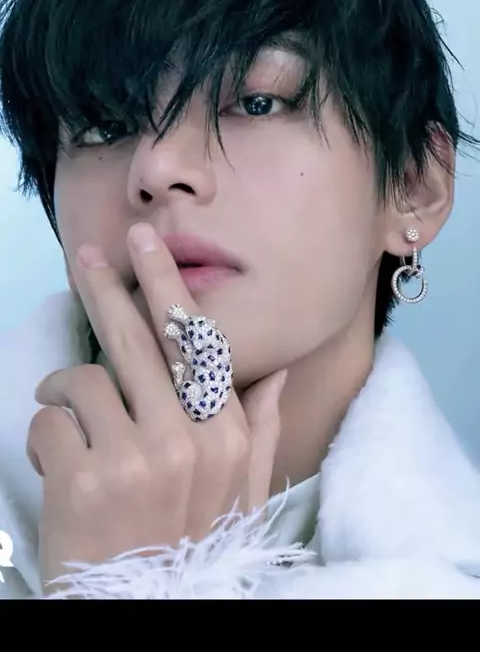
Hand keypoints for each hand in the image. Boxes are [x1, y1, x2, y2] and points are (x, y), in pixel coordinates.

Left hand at [27, 223, 286, 589]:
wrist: (143, 611)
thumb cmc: (192, 548)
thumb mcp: (243, 497)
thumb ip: (262, 430)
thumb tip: (276, 371)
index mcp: (227, 438)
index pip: (196, 343)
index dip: (167, 287)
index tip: (149, 246)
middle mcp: (186, 442)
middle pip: (138, 342)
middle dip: (109, 289)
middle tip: (88, 256)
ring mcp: (134, 460)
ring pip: (85, 379)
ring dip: (65, 391)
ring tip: (65, 410)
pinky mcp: (83, 482)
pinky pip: (50, 422)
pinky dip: (45, 435)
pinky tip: (58, 462)